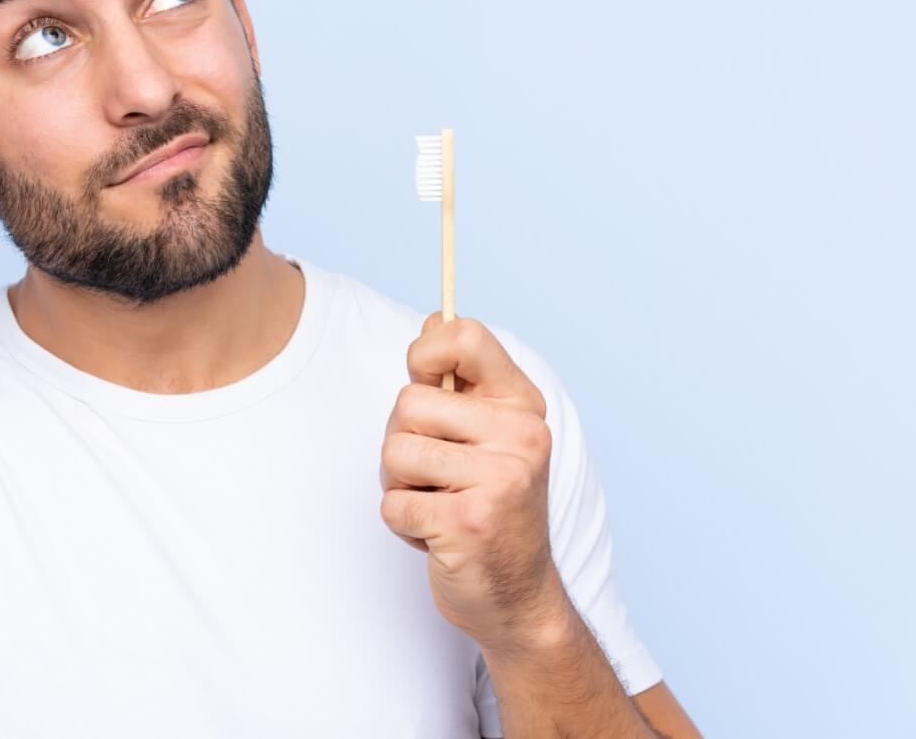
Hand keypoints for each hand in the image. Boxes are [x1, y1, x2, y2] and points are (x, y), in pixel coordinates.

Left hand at [378, 312, 566, 655]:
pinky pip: (393, 503)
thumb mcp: (486, 434)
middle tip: (437, 475)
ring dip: (400, 486)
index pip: (464, 336)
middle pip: (406, 402)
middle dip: (402, 442)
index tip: (425, 381)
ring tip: (439, 504)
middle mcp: (522, 436)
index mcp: (523, 405)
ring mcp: (500, 480)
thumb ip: (460, 380)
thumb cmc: (488, 505)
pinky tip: (438, 535)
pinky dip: (403, 524)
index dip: (424, 354)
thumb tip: (433, 319)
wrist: (517, 597)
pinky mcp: (469, 522)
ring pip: (393, 452)